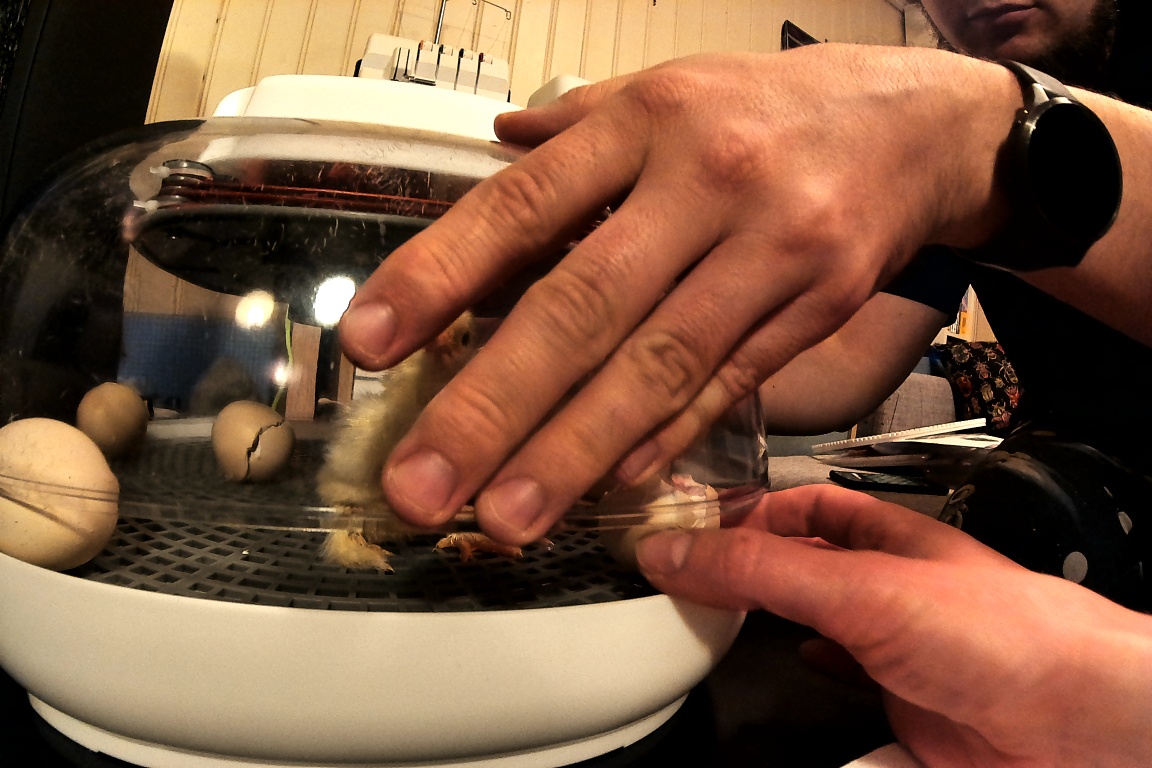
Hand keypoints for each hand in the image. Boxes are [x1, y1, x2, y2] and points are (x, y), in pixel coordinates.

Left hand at [338, 44, 1019, 542]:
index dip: (440, 276)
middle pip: (585, 307)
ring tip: (505, 518)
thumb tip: (490, 151)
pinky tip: (609, 488)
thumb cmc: (766, 111)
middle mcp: (704, 186)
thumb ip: (575, 130)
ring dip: (573, 454)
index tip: (371, 343)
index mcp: (644, 123)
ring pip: (659, 367)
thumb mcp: (664, 90)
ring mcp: (768, 255)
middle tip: (423, 485)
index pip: (522, 205)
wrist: (912, 128)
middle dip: (494, 406)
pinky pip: (727, 388)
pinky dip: (665, 442)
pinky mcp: (812, 313)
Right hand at [635, 485, 1151, 766]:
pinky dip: (814, 671)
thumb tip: (675, 552)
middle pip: (805, 563)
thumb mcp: (859, 588)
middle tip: (694, 575)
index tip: (697, 525)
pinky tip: (800, 668)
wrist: (1074, 719)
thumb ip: (761, 572)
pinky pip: (847, 676)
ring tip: (726, 619)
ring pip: (821, 618)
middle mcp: (889, 584)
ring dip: (777, 620)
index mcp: (883, 535)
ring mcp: (898, 642)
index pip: (803, 507)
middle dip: (754, 567)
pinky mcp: (907, 699)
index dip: (751, 510)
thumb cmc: (1000, 632)